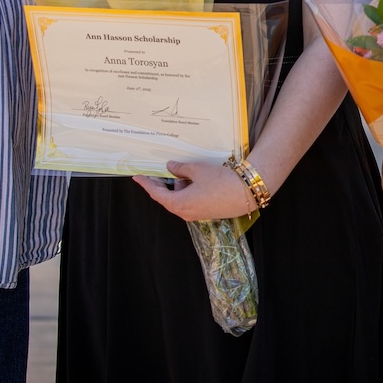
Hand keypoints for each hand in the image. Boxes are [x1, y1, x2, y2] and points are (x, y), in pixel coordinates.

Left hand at [133, 160, 254, 220]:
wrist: (245, 193)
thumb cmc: (220, 181)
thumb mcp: (197, 170)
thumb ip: (181, 168)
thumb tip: (171, 167)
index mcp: (179, 203)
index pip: (156, 194)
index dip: (146, 184)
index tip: (137, 177)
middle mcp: (185, 212)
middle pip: (167, 198)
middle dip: (162, 185)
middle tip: (158, 172)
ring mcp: (195, 214)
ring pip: (179, 199)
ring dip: (177, 187)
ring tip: (183, 172)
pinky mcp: (205, 212)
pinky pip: (189, 201)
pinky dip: (186, 191)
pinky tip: (193, 180)